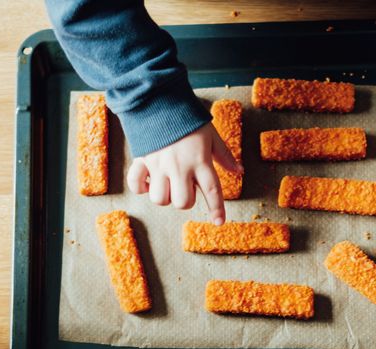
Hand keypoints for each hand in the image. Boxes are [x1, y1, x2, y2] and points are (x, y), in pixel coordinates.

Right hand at [127, 124, 242, 225]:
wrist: (159, 99)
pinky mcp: (141, 160)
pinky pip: (137, 185)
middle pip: (183, 202)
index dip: (216, 209)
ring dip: (165, 195)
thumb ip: (224, 156)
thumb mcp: (211, 135)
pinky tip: (148, 181)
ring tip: (167, 183)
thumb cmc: (187, 119)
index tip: (218, 222)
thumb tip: (239, 171)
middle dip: (185, 201)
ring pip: (160, 199)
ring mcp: (159, 165)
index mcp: (200, 160)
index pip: (212, 191)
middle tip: (185, 188)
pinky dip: (141, 187)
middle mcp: (179, 167)